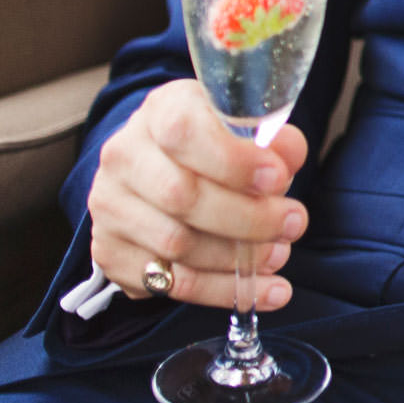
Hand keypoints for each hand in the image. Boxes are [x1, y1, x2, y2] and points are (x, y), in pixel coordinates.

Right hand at [87, 78, 308, 310]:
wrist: (160, 168)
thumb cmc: (214, 144)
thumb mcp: (245, 127)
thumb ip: (272, 140)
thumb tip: (287, 160)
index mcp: (159, 112)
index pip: (184, 132)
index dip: (234, 160)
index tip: (278, 179)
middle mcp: (124, 156)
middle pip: (182, 195)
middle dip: (248, 217)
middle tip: (293, 223)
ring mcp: (110, 207)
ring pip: (176, 243)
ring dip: (238, 257)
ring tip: (280, 253)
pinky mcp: (111, 253)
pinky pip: (170, 282)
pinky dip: (223, 291)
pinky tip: (266, 289)